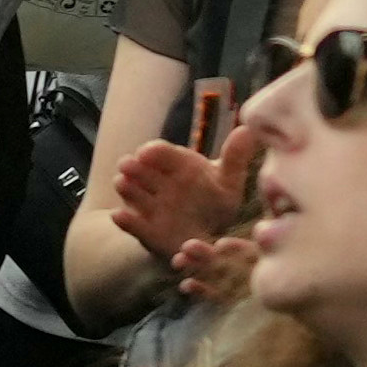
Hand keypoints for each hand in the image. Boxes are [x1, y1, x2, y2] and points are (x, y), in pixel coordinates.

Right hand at [94, 106, 268, 314]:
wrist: (204, 238)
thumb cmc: (214, 203)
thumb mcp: (227, 182)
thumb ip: (235, 159)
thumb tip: (248, 129)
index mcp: (177, 165)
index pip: (160, 152)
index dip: (153, 152)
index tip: (148, 152)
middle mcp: (157, 181)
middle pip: (140, 170)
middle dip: (133, 167)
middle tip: (128, 165)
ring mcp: (148, 204)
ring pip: (131, 192)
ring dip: (126, 188)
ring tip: (122, 184)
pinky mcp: (145, 229)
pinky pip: (132, 223)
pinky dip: (125, 220)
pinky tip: (118, 216)